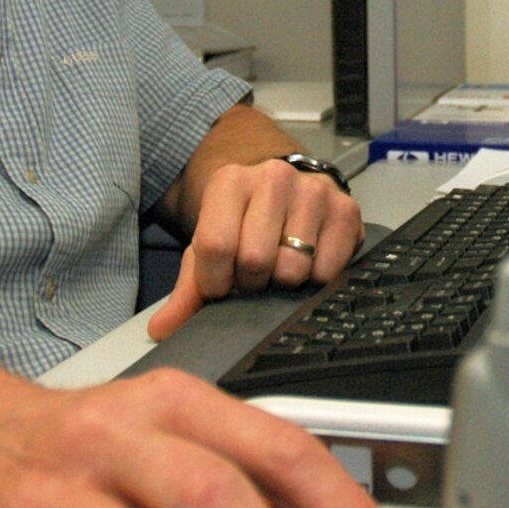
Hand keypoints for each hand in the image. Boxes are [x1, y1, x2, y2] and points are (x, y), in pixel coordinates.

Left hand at [147, 157, 365, 341]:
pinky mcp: (347, 209)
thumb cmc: (245, 223)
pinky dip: (316, 279)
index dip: (216, 281)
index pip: (215, 246)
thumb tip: (161, 329)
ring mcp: (313, 191)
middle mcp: (273, 178)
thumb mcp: (211, 246)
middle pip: (255, 260)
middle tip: (255, 275)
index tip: (222, 283)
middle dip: (252, 282)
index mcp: (230, 181)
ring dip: (285, 281)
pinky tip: (310, 262)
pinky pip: (328, 271)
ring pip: (293, 268)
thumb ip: (187, 289)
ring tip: (281, 266)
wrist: (289, 190)